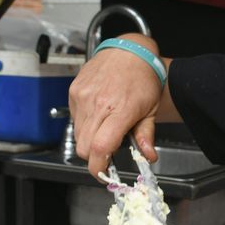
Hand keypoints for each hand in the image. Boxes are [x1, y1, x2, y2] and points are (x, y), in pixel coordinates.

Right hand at [69, 36, 163, 178]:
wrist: (129, 51)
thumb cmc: (142, 78)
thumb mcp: (150, 109)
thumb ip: (146, 135)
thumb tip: (148, 156)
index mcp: (120, 110)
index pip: (100, 147)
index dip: (98, 167)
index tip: (103, 173)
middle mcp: (98, 103)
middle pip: (84, 147)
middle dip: (94, 155)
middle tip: (109, 149)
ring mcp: (83, 96)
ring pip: (78, 135)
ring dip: (89, 139)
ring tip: (106, 127)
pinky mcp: (74, 91)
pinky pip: (74, 119)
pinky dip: (84, 123)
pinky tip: (98, 114)